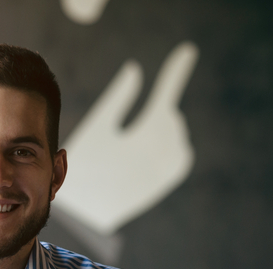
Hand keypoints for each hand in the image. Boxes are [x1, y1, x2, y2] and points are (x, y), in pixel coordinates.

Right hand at [52, 41, 198, 235]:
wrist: (85, 213)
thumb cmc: (84, 166)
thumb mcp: (97, 127)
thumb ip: (119, 96)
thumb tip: (135, 69)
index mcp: (142, 138)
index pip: (165, 95)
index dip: (176, 70)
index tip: (188, 50)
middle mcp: (159, 156)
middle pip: (170, 119)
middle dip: (158, 114)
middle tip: (139, 122)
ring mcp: (164, 171)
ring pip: (177, 138)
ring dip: (166, 130)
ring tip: (143, 136)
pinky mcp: (164, 184)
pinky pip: (180, 159)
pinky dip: (174, 149)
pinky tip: (157, 149)